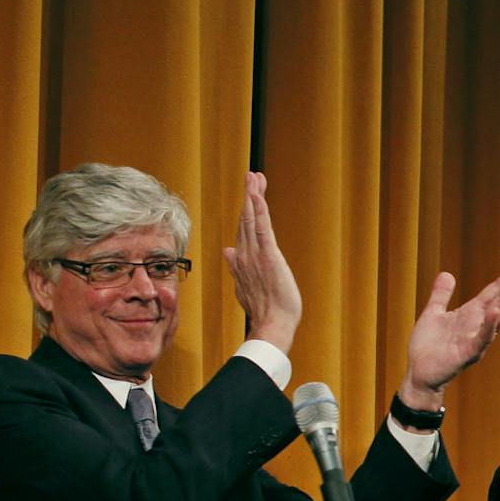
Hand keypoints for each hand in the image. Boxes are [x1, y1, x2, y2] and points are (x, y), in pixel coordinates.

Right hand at [220, 172, 302, 351]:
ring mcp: (255, 255)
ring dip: (253, 196)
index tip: (250, 193)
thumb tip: (227, 251)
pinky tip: (256, 196)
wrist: (272, 324)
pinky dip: (259, 212)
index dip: (246, 210)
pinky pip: (262, 229)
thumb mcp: (247, 286)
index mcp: (241, 260)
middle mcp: (244, 254)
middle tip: (252, 175)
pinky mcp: (268, 257)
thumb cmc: (265, 309)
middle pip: (245, 219)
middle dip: (249, 195)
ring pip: (251, 219)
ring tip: (254, 177)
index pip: (243, 229)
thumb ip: (237, 267)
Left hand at [400, 258, 499, 409]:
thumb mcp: (433, 314)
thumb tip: (447, 274)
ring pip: (497, 320)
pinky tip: (495, 312)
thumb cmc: (428, 347)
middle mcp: (478, 326)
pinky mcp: (466, 354)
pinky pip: (481, 339)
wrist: (419, 374)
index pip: (494, 292)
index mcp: (471, 315)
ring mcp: (475, 340)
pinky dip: (488, 326)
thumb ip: (441, 295)